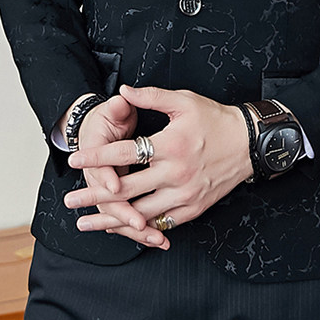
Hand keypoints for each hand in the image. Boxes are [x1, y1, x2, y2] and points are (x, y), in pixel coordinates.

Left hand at [64, 85, 252, 241]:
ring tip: (87, 222)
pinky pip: (161, 222)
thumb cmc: (214, 119)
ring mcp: (185, 194)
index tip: (74, 161)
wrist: (249, 144)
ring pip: (141, 213)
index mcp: (170, 145)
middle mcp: (176, 173)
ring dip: (111, 219)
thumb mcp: (184, 101)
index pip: (125, 152)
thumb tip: (122, 91)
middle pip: (127, 189)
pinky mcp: (193, 208)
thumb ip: (151, 96)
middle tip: (70, 200)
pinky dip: (139, 227)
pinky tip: (122, 228)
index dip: (97, 157)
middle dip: (94, 196)